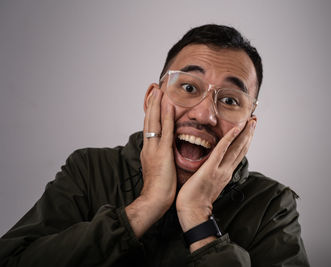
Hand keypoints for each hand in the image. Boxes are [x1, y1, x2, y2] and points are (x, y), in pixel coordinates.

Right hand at [125, 88, 175, 237]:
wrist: (154, 200)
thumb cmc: (158, 188)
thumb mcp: (159, 168)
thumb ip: (161, 157)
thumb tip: (166, 151)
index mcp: (149, 150)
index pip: (149, 127)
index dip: (151, 113)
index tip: (154, 100)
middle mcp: (149, 146)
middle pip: (149, 120)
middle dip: (152, 104)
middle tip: (154, 88)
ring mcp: (154, 148)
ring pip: (154, 122)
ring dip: (157, 105)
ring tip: (159, 91)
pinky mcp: (162, 153)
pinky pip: (165, 132)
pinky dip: (166, 118)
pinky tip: (168, 107)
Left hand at [176, 119, 256, 235]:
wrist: (192, 212)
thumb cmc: (195, 200)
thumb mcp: (208, 184)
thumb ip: (212, 173)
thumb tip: (210, 165)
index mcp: (225, 173)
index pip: (238, 154)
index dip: (245, 140)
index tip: (250, 129)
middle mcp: (226, 170)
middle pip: (242, 149)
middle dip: (249, 134)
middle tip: (255, 120)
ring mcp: (220, 170)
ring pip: (236, 148)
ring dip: (245, 133)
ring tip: (251, 122)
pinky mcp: (210, 169)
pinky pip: (221, 150)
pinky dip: (230, 139)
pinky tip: (236, 129)